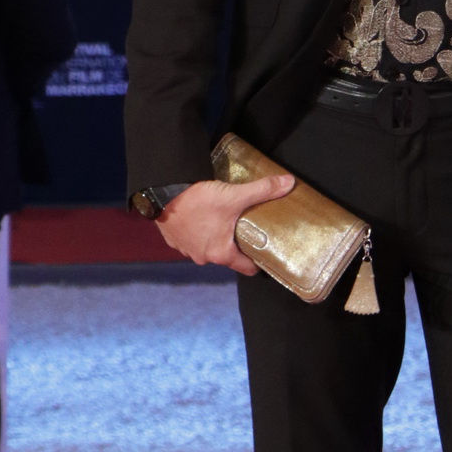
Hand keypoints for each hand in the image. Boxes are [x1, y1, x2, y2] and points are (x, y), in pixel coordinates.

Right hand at [157, 173, 295, 275]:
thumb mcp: (235, 195)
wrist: (162, 193)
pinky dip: (198, 232)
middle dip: (238, 245)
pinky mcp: (173, 240)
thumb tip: (289, 183)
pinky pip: (192, 241)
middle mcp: (204, 258)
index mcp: (222, 254)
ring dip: (216, 238)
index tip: (266, 251)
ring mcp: (186, 250)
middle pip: (229, 256)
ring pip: (209, 248)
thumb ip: (263, 190)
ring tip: (224, 221)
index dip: (259, 261)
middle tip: (247, 229)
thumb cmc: (199, 200)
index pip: (247, 268)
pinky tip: (202, 218)